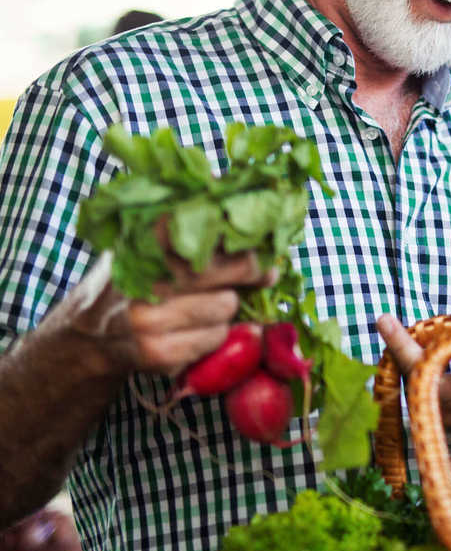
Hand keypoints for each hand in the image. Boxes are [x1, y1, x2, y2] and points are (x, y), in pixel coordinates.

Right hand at [62, 234, 274, 378]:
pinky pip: (216, 337)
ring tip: (208, 304)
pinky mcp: (156, 351)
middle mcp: (145, 274)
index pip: (206, 227)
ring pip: (227, 305)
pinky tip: (195, 329)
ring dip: (226, 307)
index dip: (242, 234)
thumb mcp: (150, 243)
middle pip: (228, 265)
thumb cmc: (134, 281)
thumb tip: (241, 199)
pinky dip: (214, 335)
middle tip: (263, 272)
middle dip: (251, 269)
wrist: (87, 338)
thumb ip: (190, 224)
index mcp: (146, 239)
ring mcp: (147, 316)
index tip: (262, 237)